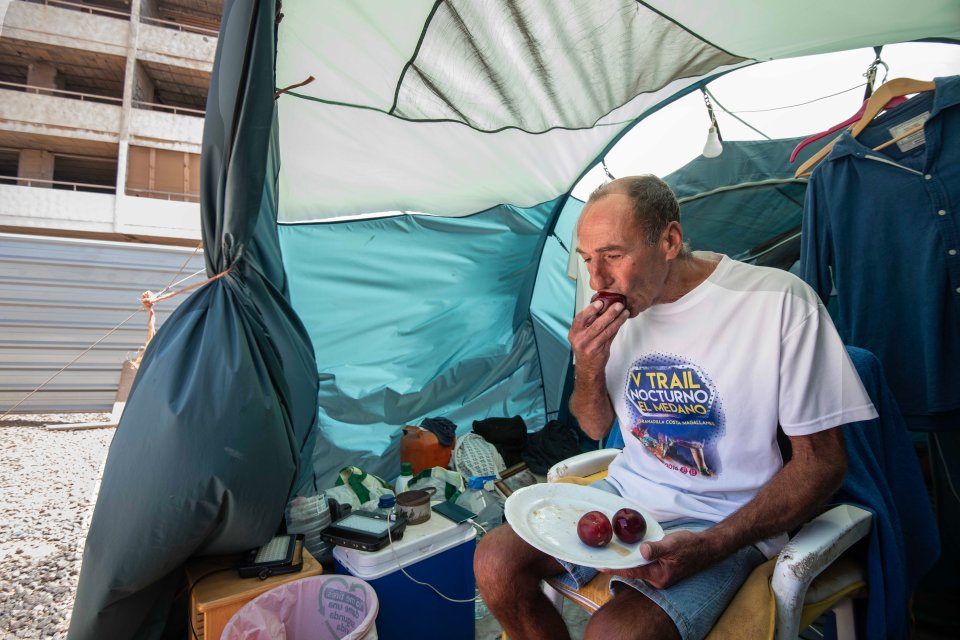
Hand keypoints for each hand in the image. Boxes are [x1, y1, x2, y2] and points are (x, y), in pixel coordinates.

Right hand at [567, 300, 627, 374]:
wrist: (587, 367)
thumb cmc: (586, 348)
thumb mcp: (583, 335)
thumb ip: (591, 322)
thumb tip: (604, 306)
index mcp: (574, 333)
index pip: (580, 319)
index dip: (590, 310)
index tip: (600, 302)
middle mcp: (580, 340)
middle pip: (595, 324)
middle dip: (608, 313)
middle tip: (618, 305)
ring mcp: (589, 346)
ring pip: (605, 330)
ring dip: (617, 320)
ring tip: (624, 312)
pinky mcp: (599, 351)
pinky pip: (610, 337)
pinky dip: (616, 327)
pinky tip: (621, 321)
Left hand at [600, 530, 716, 588]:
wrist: (706, 548)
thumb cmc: (691, 546)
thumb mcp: (673, 544)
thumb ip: (657, 549)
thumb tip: (642, 550)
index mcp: (658, 576)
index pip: (631, 572)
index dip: (615, 568)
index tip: (600, 566)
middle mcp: (657, 578)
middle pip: (632, 571)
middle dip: (618, 563)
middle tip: (602, 553)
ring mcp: (659, 574)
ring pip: (638, 567)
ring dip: (627, 558)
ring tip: (611, 550)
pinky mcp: (660, 568)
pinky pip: (644, 564)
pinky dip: (636, 557)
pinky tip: (628, 548)